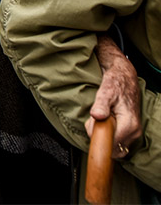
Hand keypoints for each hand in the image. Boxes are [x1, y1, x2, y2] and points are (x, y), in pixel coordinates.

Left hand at [86, 33, 140, 158]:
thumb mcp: (105, 92)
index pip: (110, 145)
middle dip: (100, 137)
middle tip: (96, 120)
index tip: (92, 124)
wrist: (124, 79)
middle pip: (112, 148)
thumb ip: (101, 105)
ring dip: (104, 136)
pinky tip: (106, 122)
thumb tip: (97, 116)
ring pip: (114, 146)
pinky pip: (117, 142)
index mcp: (129, 124)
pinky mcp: (131, 133)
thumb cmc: (114, 85)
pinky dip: (109, 135)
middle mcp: (134, 132)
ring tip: (102, 118)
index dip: (97, 138)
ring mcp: (134, 134)